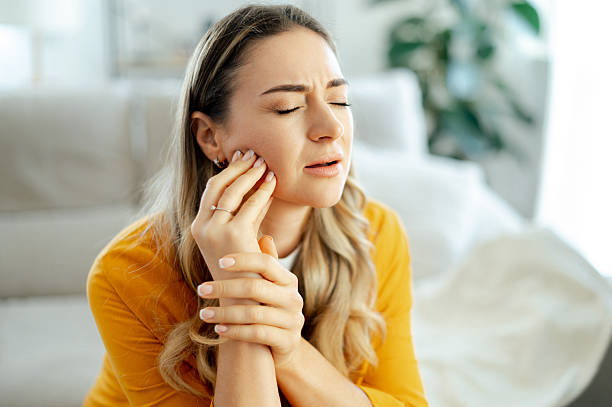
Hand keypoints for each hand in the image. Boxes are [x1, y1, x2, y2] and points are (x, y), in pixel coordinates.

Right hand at [190, 148, 275, 284]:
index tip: (242, 157)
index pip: (211, 191)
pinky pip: (250, 205)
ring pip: (232, 191)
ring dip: (250, 174)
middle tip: (254, 153)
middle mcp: (201, 227)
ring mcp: (214, 231)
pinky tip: (272, 182)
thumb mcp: (244, 237)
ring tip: (264, 163)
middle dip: (237, 167)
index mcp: (199, 227)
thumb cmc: (247, 271)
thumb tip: (262, 186)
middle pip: (217, 185)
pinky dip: (262, 191)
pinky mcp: (233, 235)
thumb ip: (249, 214)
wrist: (244, 303)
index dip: (228, 172)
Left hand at [197, 235, 304, 368]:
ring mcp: (293, 320)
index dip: (243, 260)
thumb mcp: (269, 286)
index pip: (266, 263)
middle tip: (202, 289)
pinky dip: (235, 332)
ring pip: (253, 314)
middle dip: (225, 288)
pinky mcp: (288, 341)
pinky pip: (257, 334)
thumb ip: (266, 264)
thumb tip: (264, 236)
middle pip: (256, 288)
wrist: (283, 346)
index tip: (220, 261)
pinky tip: (219, 330)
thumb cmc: (270, 309)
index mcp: (287, 280)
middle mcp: (293, 298)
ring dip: (225, 313)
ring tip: (204, 314)